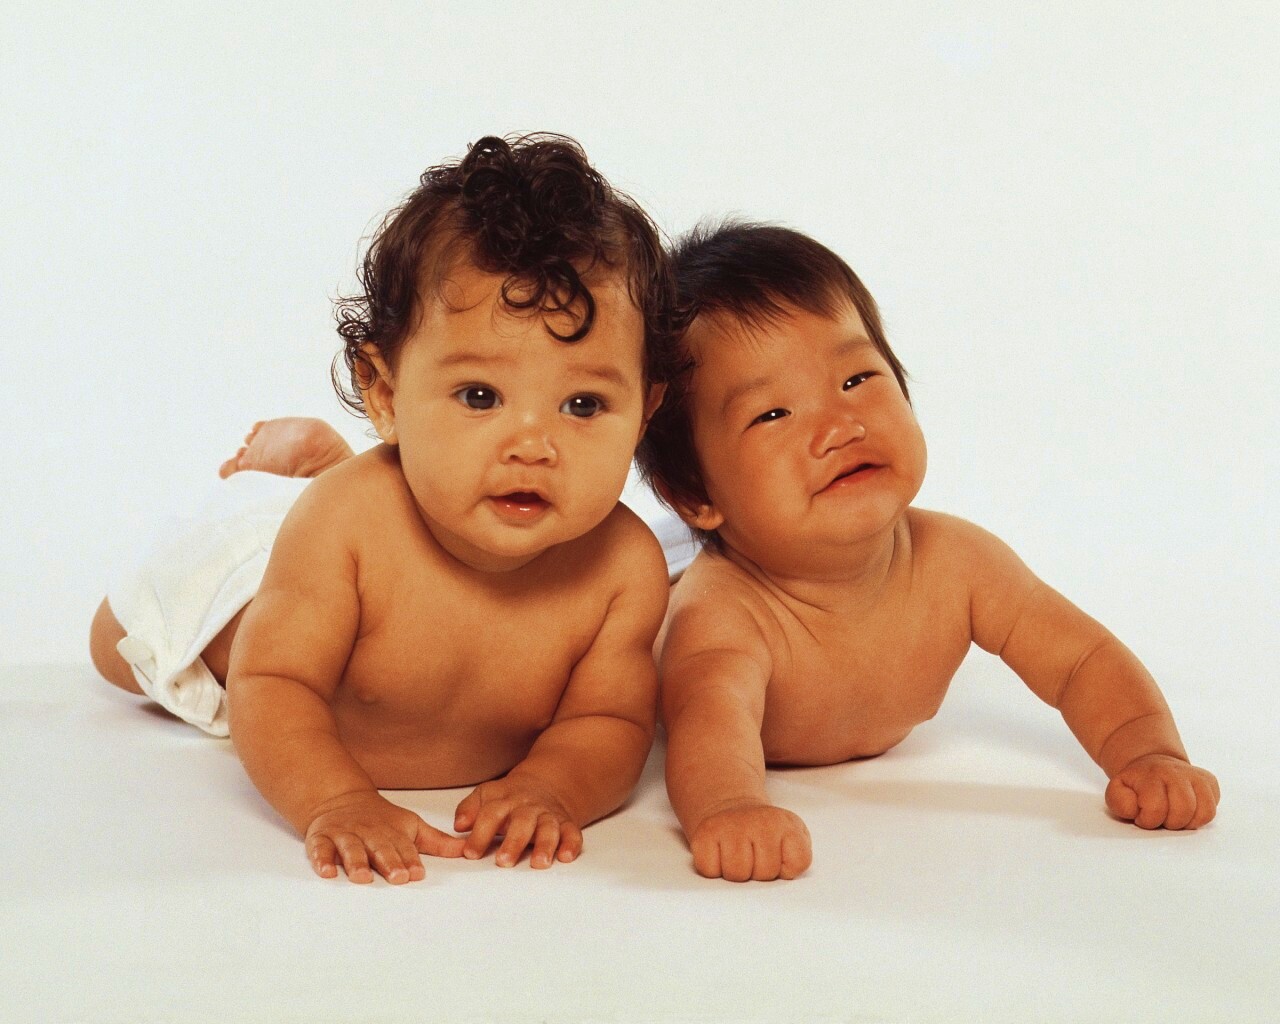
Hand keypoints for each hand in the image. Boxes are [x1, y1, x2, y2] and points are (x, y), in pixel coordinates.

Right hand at [304, 791, 464, 883]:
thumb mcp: (411, 826)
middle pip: (379, 847)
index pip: (403, 846)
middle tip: (397, 877)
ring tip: (362, 878)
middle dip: (388, 862)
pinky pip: (320, 849)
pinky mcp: (321, 838)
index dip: (410, 859)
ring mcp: (344, 834)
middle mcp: (369, 832)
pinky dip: (322, 860)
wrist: (340, 798)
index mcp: (392, 830)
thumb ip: (437, 842)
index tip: (417, 873)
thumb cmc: (381, 819)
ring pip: (351, 848)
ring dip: (356, 862)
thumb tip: (469, 850)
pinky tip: (327, 872)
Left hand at [453, 774, 582, 868]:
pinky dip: (571, 844)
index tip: (470, 853)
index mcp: (505, 799)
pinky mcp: (566, 823)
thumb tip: (459, 826)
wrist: (546, 783)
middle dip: (514, 842)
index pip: (491, 814)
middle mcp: (528, 807)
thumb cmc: (509, 798)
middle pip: (522, 822)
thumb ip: (469, 808)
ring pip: (548, 828)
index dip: (480, 834)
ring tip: (539, 863)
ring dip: (545, 845)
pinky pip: (572, 832)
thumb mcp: (487, 795)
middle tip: (504, 861)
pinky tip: (566, 856)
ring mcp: (548, 815)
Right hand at [689, 802, 811, 881]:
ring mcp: (729, 826)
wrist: (731, 810)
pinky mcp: (703, 835)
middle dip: (760, 873)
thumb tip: (784, 876)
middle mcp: (758, 821)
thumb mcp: (794, 836)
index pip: (797, 862)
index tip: (778, 856)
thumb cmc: (764, 833)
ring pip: (737, 874)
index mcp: (784, 823)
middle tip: (754, 856)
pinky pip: (710, 871)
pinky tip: (720, 855)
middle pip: (765, 873)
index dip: (787, 868)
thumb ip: (799, 856)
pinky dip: (713, 869)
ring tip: (738, 857)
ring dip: (737, 873)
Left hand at [1105, 754, 1219, 829]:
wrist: (1152, 765)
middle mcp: (1177, 771)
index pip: (1156, 808)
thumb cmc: (1136, 785)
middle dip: (1169, 822)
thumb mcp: (1118, 791)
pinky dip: (1199, 818)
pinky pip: (1211, 811)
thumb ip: (1119, 802)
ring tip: (1172, 815)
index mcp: (1151, 774)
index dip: (1147, 820)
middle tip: (1160, 817)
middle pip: (1183, 810)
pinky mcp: (1210, 782)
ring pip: (1202, 812)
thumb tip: (1135, 808)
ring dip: (1185, 822)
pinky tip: (1185, 812)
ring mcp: (1196, 776)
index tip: (1142, 816)